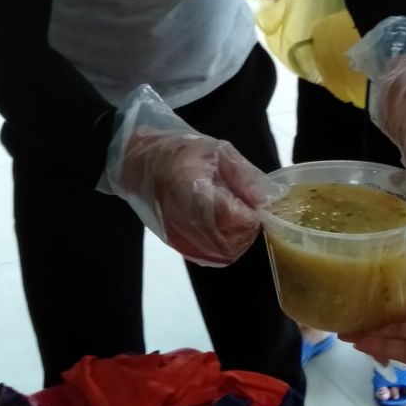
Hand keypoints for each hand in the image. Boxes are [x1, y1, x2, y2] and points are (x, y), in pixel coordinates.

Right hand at [110, 124, 270, 265]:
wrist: (139, 164)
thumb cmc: (178, 151)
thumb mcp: (215, 150)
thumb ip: (243, 174)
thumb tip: (266, 198)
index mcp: (193, 190)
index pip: (234, 216)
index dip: (251, 213)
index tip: (256, 202)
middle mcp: (184, 219)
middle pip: (231, 240)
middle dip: (247, 227)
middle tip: (247, 208)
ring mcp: (178, 236)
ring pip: (223, 253)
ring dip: (237, 238)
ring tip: (235, 216)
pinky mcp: (176, 245)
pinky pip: (210, 256)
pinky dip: (224, 246)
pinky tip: (222, 227)